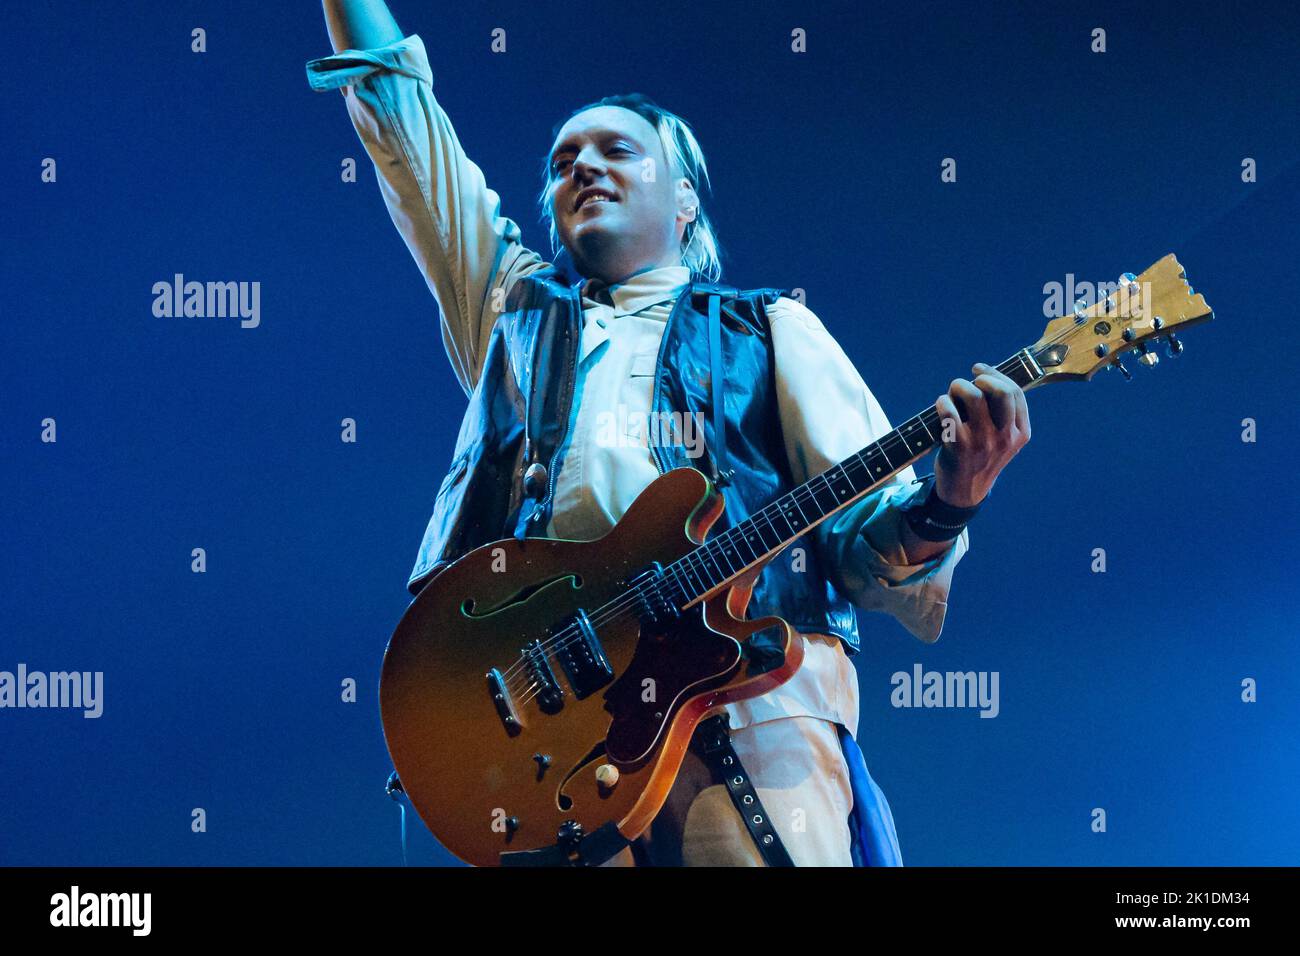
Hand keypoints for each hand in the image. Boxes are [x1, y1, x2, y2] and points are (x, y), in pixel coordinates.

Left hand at [933, 363, 1029, 507]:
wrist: (965, 491)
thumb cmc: (981, 456)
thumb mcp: (1003, 440)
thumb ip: (1003, 414)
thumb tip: (987, 375)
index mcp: (1020, 433)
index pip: (1016, 392)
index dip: (996, 374)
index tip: (980, 370)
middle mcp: (1005, 437)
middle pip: (1001, 391)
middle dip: (982, 377)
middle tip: (969, 380)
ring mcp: (982, 442)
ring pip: (974, 396)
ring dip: (959, 386)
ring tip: (952, 392)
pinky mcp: (959, 446)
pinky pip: (949, 410)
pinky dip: (943, 401)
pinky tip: (942, 404)